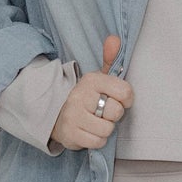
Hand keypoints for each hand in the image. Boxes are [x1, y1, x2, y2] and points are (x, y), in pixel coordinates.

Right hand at [50, 34, 133, 149]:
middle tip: (104, 112)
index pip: (125, 91)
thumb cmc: (86, 97)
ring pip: (107, 129)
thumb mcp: (98, 78)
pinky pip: (97, 142)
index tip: (119, 99)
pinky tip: (90, 131)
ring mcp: (73, 115)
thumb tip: (115, 39)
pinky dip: (97, 140)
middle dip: (113, 115)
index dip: (126, 99)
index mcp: (92, 80)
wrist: (55, 113)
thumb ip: (110, 59)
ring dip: (105, 129)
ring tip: (96, 122)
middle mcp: (80, 96)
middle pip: (116, 112)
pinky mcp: (70, 134)